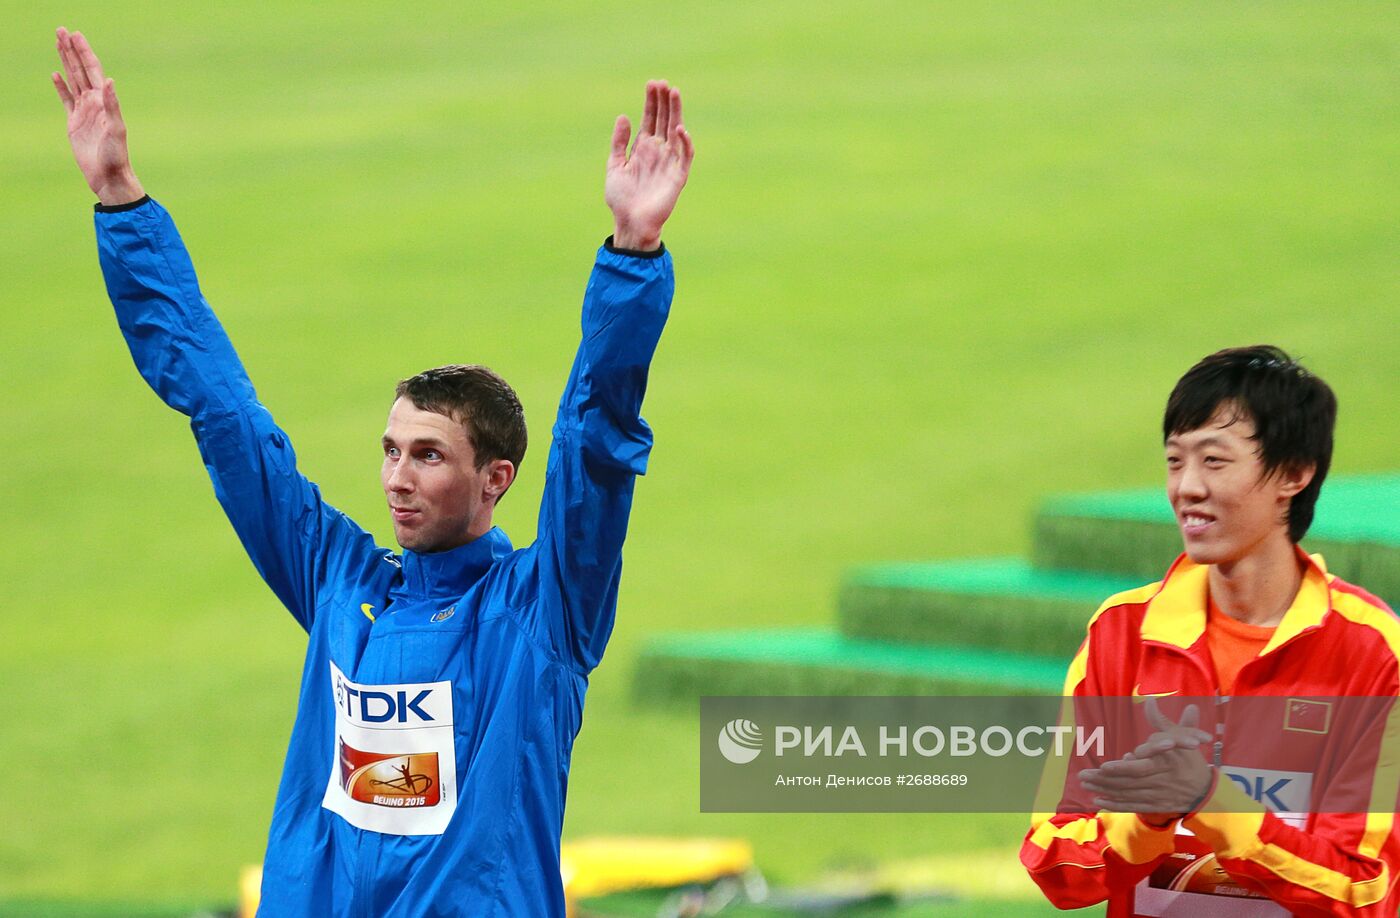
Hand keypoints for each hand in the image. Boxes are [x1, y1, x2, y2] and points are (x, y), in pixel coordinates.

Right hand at [52, 27, 143, 205]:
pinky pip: (66, 100)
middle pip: (80, 70)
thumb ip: (112, 105)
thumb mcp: (116, 129)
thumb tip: (109, 81)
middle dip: (71, 50)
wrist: (109, 176)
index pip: (92, 70)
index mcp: (104, 101)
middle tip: (62, 30)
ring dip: (66, 62)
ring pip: (72, 80)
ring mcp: (84, 112)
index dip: (84, 52)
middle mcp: (94, 103)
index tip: (76, 35)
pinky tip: (55, 75)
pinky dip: (61, 87)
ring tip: (58, 44)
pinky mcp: (74, 123)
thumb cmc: (116, 155)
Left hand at [605, 80, 693, 251]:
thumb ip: (619, 142)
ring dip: (676, 113)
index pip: (650, 119)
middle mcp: (658, 151)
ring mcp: (669, 162)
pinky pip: (685, 156)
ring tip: (674, 93)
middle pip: (664, 120)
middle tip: (663, 83)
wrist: (630, 222)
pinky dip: (684, 142)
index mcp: (643, 148)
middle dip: (665, 101)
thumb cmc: (621, 198)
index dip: (651, 101)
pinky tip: (679, 128)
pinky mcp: (678, 176)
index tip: (652, 84)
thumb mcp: (614, 165)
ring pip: (676, 132)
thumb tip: (623, 116)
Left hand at [1079, 699, 1212, 825]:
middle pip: (1128, 782)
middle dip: (1104, 780)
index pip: (1140, 768)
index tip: (1104, 766)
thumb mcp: (1180, 738)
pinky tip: (1098, 801)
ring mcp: (1157, 796)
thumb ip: (1161, 722)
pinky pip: (1132, 806)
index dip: (1122, 768)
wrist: (1207, 791)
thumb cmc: (1190, 760)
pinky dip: (1115, 805)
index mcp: (1164, 765)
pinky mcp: (1155, 806)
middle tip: (1082, 776)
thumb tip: (1150, 701)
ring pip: (1127, 794)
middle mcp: (1159, 782)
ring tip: (1085, 785)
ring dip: (1105, 791)